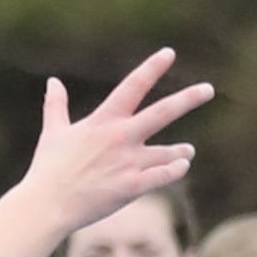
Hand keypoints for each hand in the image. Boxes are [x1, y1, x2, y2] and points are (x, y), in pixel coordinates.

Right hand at [19, 50, 212, 246]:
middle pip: (163, 112)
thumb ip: (56, 105)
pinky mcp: (132, 187)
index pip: (133, 86)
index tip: (169, 53)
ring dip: (180, 151)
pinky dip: (175, 170)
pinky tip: (183, 165)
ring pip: (167, 152)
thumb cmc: (48, 168)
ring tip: (187, 151)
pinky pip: (163, 176)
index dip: (152, 68)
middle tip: (209, 89)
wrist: (48, 204)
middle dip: (188, 99)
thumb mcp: (53, 131)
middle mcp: (120, 137)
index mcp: (103, 121)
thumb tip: (53, 82)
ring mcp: (128, 162)